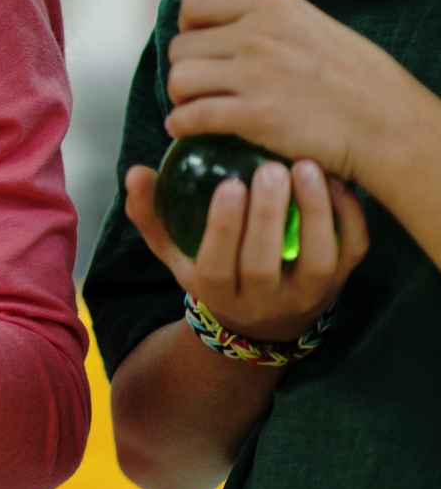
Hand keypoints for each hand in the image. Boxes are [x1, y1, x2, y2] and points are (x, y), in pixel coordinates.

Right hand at [122, 159, 366, 342]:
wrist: (265, 320)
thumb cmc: (215, 270)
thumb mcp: (176, 252)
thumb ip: (152, 213)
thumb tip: (137, 172)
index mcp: (216, 291)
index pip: (217, 265)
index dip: (224, 227)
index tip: (229, 185)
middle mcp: (261, 300)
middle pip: (263, 263)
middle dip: (268, 215)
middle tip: (270, 169)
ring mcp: (305, 294)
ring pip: (315, 259)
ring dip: (313, 212)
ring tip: (306, 167)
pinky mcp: (340, 281)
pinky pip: (350, 249)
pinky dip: (348, 215)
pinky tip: (335, 180)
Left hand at [164, 0, 437, 192]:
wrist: (389, 126)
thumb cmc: (358, 81)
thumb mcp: (314, 27)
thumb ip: (270, 21)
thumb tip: (227, 25)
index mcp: (275, 7)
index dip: (188, 24)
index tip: (199, 43)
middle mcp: (259, 35)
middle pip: (181, 45)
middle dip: (186, 67)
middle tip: (201, 86)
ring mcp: (256, 75)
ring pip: (179, 79)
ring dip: (181, 97)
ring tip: (198, 106)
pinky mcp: (256, 116)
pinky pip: (190, 117)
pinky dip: (181, 126)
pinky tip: (188, 129)